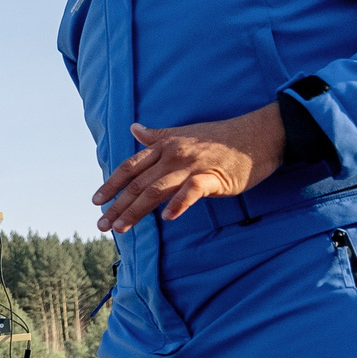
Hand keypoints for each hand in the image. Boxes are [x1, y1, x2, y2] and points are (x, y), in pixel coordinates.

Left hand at [92, 101, 285, 232]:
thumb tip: (133, 129)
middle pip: (139, 182)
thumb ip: (157, 136)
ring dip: (136, 210)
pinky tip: (167, 219)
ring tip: (121, 228)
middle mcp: (174, 154)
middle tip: (101, 225)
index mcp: (165, 145)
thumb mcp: (185, 133)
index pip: (131, 166)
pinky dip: (179, 204)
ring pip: (157, 189)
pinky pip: (192, 191)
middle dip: (117, 204)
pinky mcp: (213, 176)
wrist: (260, 134)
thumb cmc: (223, 137)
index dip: (112, 183)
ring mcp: (193, 165)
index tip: (96, 201)